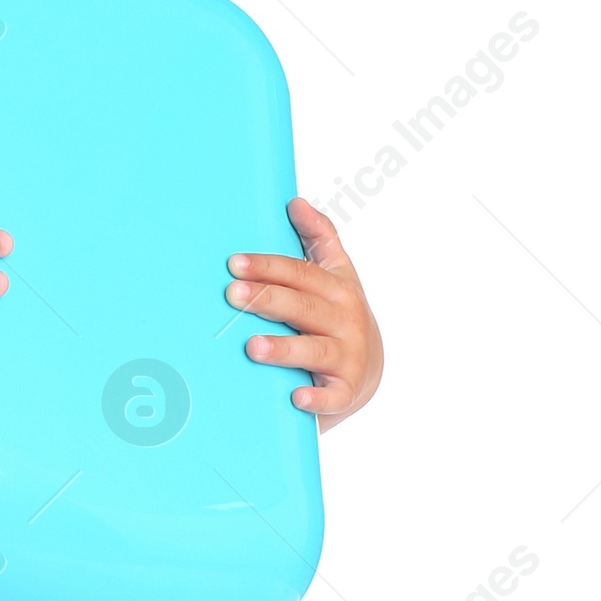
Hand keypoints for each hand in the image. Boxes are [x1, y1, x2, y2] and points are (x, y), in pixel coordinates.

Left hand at [226, 198, 382, 432]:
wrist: (367, 372)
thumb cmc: (341, 317)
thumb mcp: (336, 275)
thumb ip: (319, 238)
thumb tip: (296, 202)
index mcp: (337, 288)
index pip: (300, 273)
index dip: (268, 266)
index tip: (234, 263)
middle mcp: (345, 319)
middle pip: (303, 306)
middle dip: (268, 299)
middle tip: (233, 294)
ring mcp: (347, 356)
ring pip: (314, 349)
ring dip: (284, 348)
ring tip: (253, 347)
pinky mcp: (345, 391)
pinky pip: (332, 396)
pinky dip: (317, 398)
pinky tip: (296, 397)